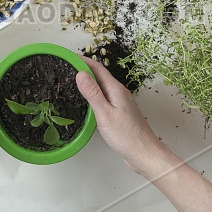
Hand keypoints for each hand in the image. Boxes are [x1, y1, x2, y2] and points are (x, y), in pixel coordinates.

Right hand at [76, 57, 171, 175]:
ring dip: (88, 81)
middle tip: (67, 66)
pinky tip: (87, 100)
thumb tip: (81, 74)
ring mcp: (120, 103)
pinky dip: (93, 94)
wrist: (144, 154)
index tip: (68, 56)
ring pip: (102, 86)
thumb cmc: (127, 137)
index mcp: (116, 90)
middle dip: (83, 68)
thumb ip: (93, 94)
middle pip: (99, 75)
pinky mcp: (119, 113)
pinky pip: (104, 97)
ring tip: (73, 80)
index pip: (97, 68)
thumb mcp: (105, 114)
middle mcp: (119, 93)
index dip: (82, 60)